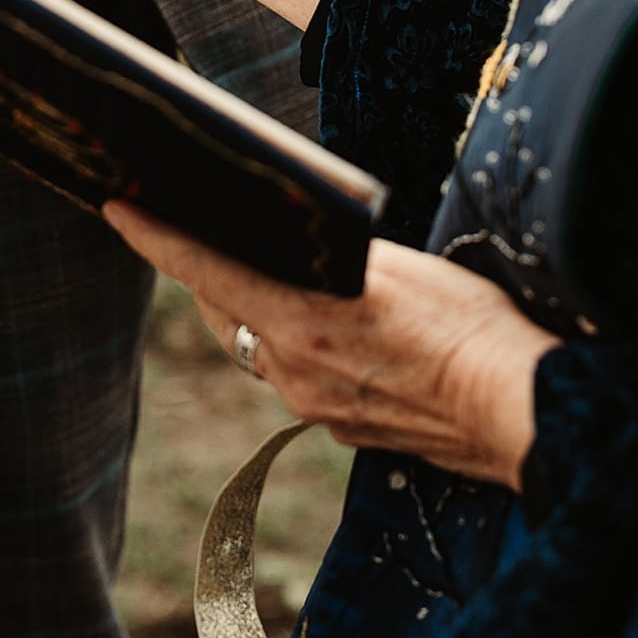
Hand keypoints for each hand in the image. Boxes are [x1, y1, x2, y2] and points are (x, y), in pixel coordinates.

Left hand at [103, 202, 559, 488]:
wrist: (520, 413)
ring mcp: (314, 405)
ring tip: (280, 273)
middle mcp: (294, 369)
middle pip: (229, 309)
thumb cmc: (474, 328)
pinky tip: (338, 330)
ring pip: (264, 345)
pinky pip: (300, 376)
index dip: (157, 237)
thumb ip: (342, 258)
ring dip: (263, 309)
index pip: (207, 270)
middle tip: (208, 229)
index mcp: (302, 320)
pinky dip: (302, 346)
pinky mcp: (340, 428)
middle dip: (215, 271)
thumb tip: (309, 246)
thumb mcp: (404, 268)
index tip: (117, 209)